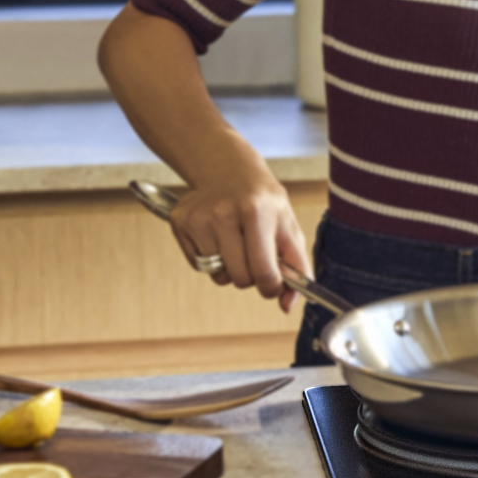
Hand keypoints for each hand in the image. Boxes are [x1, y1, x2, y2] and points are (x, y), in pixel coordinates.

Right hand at [166, 163, 308, 312]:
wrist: (231, 171)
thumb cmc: (263, 203)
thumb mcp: (289, 227)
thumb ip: (297, 268)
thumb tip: (287, 306)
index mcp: (256, 211)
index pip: (263, 272)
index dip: (271, 286)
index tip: (273, 282)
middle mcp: (224, 213)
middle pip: (240, 278)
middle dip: (252, 275)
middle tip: (255, 253)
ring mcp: (198, 217)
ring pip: (218, 276)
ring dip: (230, 268)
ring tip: (236, 242)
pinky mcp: (180, 222)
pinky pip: (199, 265)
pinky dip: (212, 260)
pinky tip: (218, 237)